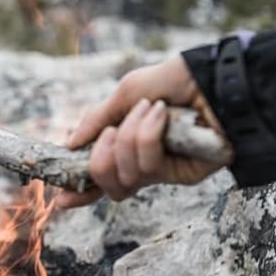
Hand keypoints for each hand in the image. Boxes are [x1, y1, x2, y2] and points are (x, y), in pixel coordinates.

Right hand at [55, 56, 228, 207]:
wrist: (215, 78)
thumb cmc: (176, 81)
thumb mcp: (127, 92)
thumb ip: (97, 118)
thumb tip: (69, 144)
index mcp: (127, 145)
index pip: (101, 177)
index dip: (80, 191)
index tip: (60, 197)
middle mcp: (143, 162)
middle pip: (109, 185)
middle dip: (99, 161)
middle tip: (110, 133)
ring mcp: (163, 171)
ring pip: (125, 178)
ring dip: (128, 139)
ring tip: (147, 110)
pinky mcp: (182, 175)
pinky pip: (148, 167)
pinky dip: (147, 136)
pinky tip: (160, 115)